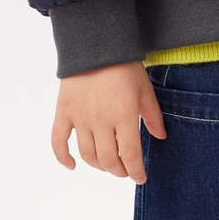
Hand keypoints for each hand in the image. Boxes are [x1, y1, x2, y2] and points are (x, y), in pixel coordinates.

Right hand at [51, 60, 166, 183]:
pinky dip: (63, 157)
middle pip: (108, 160)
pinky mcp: (64, 111)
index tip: (140, 177)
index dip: (136, 171)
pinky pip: (58, 141)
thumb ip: (152, 115)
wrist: (96, 42)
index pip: (130, 155)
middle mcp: (101, 120)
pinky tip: (72, 165)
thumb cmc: (124, 64)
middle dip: (118, 170)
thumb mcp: (144, 87)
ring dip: (98, 166)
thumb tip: (160, 136)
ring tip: (106, 164)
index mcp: (124, 115)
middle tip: (124, 169)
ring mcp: (80, 117)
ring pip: (87, 154)